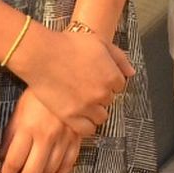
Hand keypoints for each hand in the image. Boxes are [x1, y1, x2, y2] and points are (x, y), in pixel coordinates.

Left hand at [0, 88, 82, 172]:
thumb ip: (11, 134)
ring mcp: (64, 137)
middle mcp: (46, 135)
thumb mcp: (20, 109)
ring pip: (51, 170)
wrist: (68, 76)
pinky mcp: (77, 136)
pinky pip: (69, 162)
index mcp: (28, 127)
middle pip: (32, 172)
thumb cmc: (39, 92)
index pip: (13, 161)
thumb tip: (2, 156)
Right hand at [5, 24, 129, 136]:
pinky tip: (80, 117)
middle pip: (109, 100)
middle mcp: (102, 93)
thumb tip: (131, 72)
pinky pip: (86, 129)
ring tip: (84, 103)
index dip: (108, 82)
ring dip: (95, 111)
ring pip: (101, 117)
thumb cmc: (70, 44)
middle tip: (87, 88)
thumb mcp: (100, 43)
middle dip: (101, 95)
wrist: (42, 55)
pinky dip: (86, 125)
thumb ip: (119, 58)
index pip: (119, 86)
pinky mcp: (70, 116)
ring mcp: (86, 106)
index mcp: (111, 76)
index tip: (98, 78)